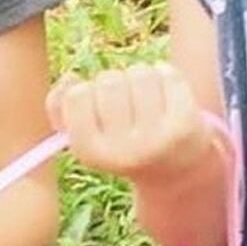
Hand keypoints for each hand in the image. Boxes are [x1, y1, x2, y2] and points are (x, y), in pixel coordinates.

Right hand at [45, 63, 211, 184]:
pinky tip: (167, 92)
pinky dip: (166, 75)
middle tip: (126, 102)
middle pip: (108, 80)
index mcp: (91, 153)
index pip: (77, 95)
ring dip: (141, 76)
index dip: (87, 90)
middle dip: (116, 82)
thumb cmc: (122, 144)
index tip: (98, 104)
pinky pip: (168, 74)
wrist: (174, 173)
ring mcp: (157, 137)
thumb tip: (69, 79)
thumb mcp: (85, 136)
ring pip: (139, 72)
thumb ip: (61, 108)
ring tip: (146, 96)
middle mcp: (123, 149)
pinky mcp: (185, 124)